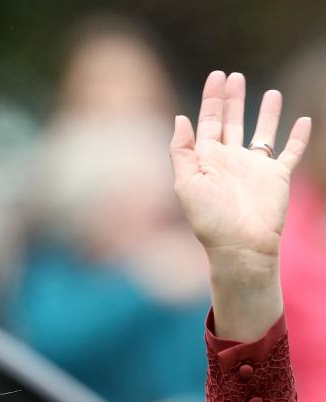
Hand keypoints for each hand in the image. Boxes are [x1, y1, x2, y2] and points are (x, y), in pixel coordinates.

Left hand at [171, 70, 310, 262]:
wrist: (240, 244)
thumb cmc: (210, 219)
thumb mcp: (186, 184)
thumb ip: (182, 151)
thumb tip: (181, 117)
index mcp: (207, 160)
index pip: (209, 121)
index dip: (212, 98)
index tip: (216, 75)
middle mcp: (231, 160)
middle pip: (232, 121)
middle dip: (232, 99)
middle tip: (234, 75)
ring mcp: (255, 168)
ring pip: (262, 132)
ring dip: (266, 113)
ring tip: (270, 92)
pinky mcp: (277, 176)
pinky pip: (290, 152)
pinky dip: (298, 137)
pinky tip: (302, 120)